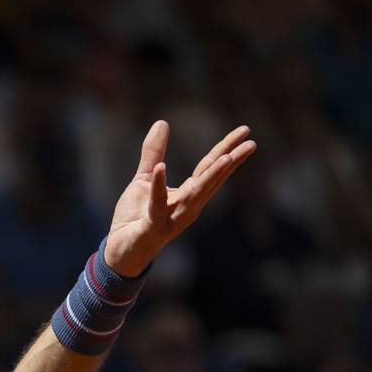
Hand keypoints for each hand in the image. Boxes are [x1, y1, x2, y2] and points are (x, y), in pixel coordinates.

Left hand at [104, 121, 255, 275]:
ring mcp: (173, 218)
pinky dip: (160, 186)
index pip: (211, 167)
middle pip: (212, 180)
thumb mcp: (144, 179)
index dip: (227, 148)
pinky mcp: (154, 226)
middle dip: (231, 161)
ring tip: (226, 158)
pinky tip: (162, 168)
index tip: (246, 131)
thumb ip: (153, 153)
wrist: (120, 250)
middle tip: (251, 143)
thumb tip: (162, 122)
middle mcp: (187, 206)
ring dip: (211, 177)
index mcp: (188, 194)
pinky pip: (158, 205)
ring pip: (195, 195)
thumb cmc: (136, 217)